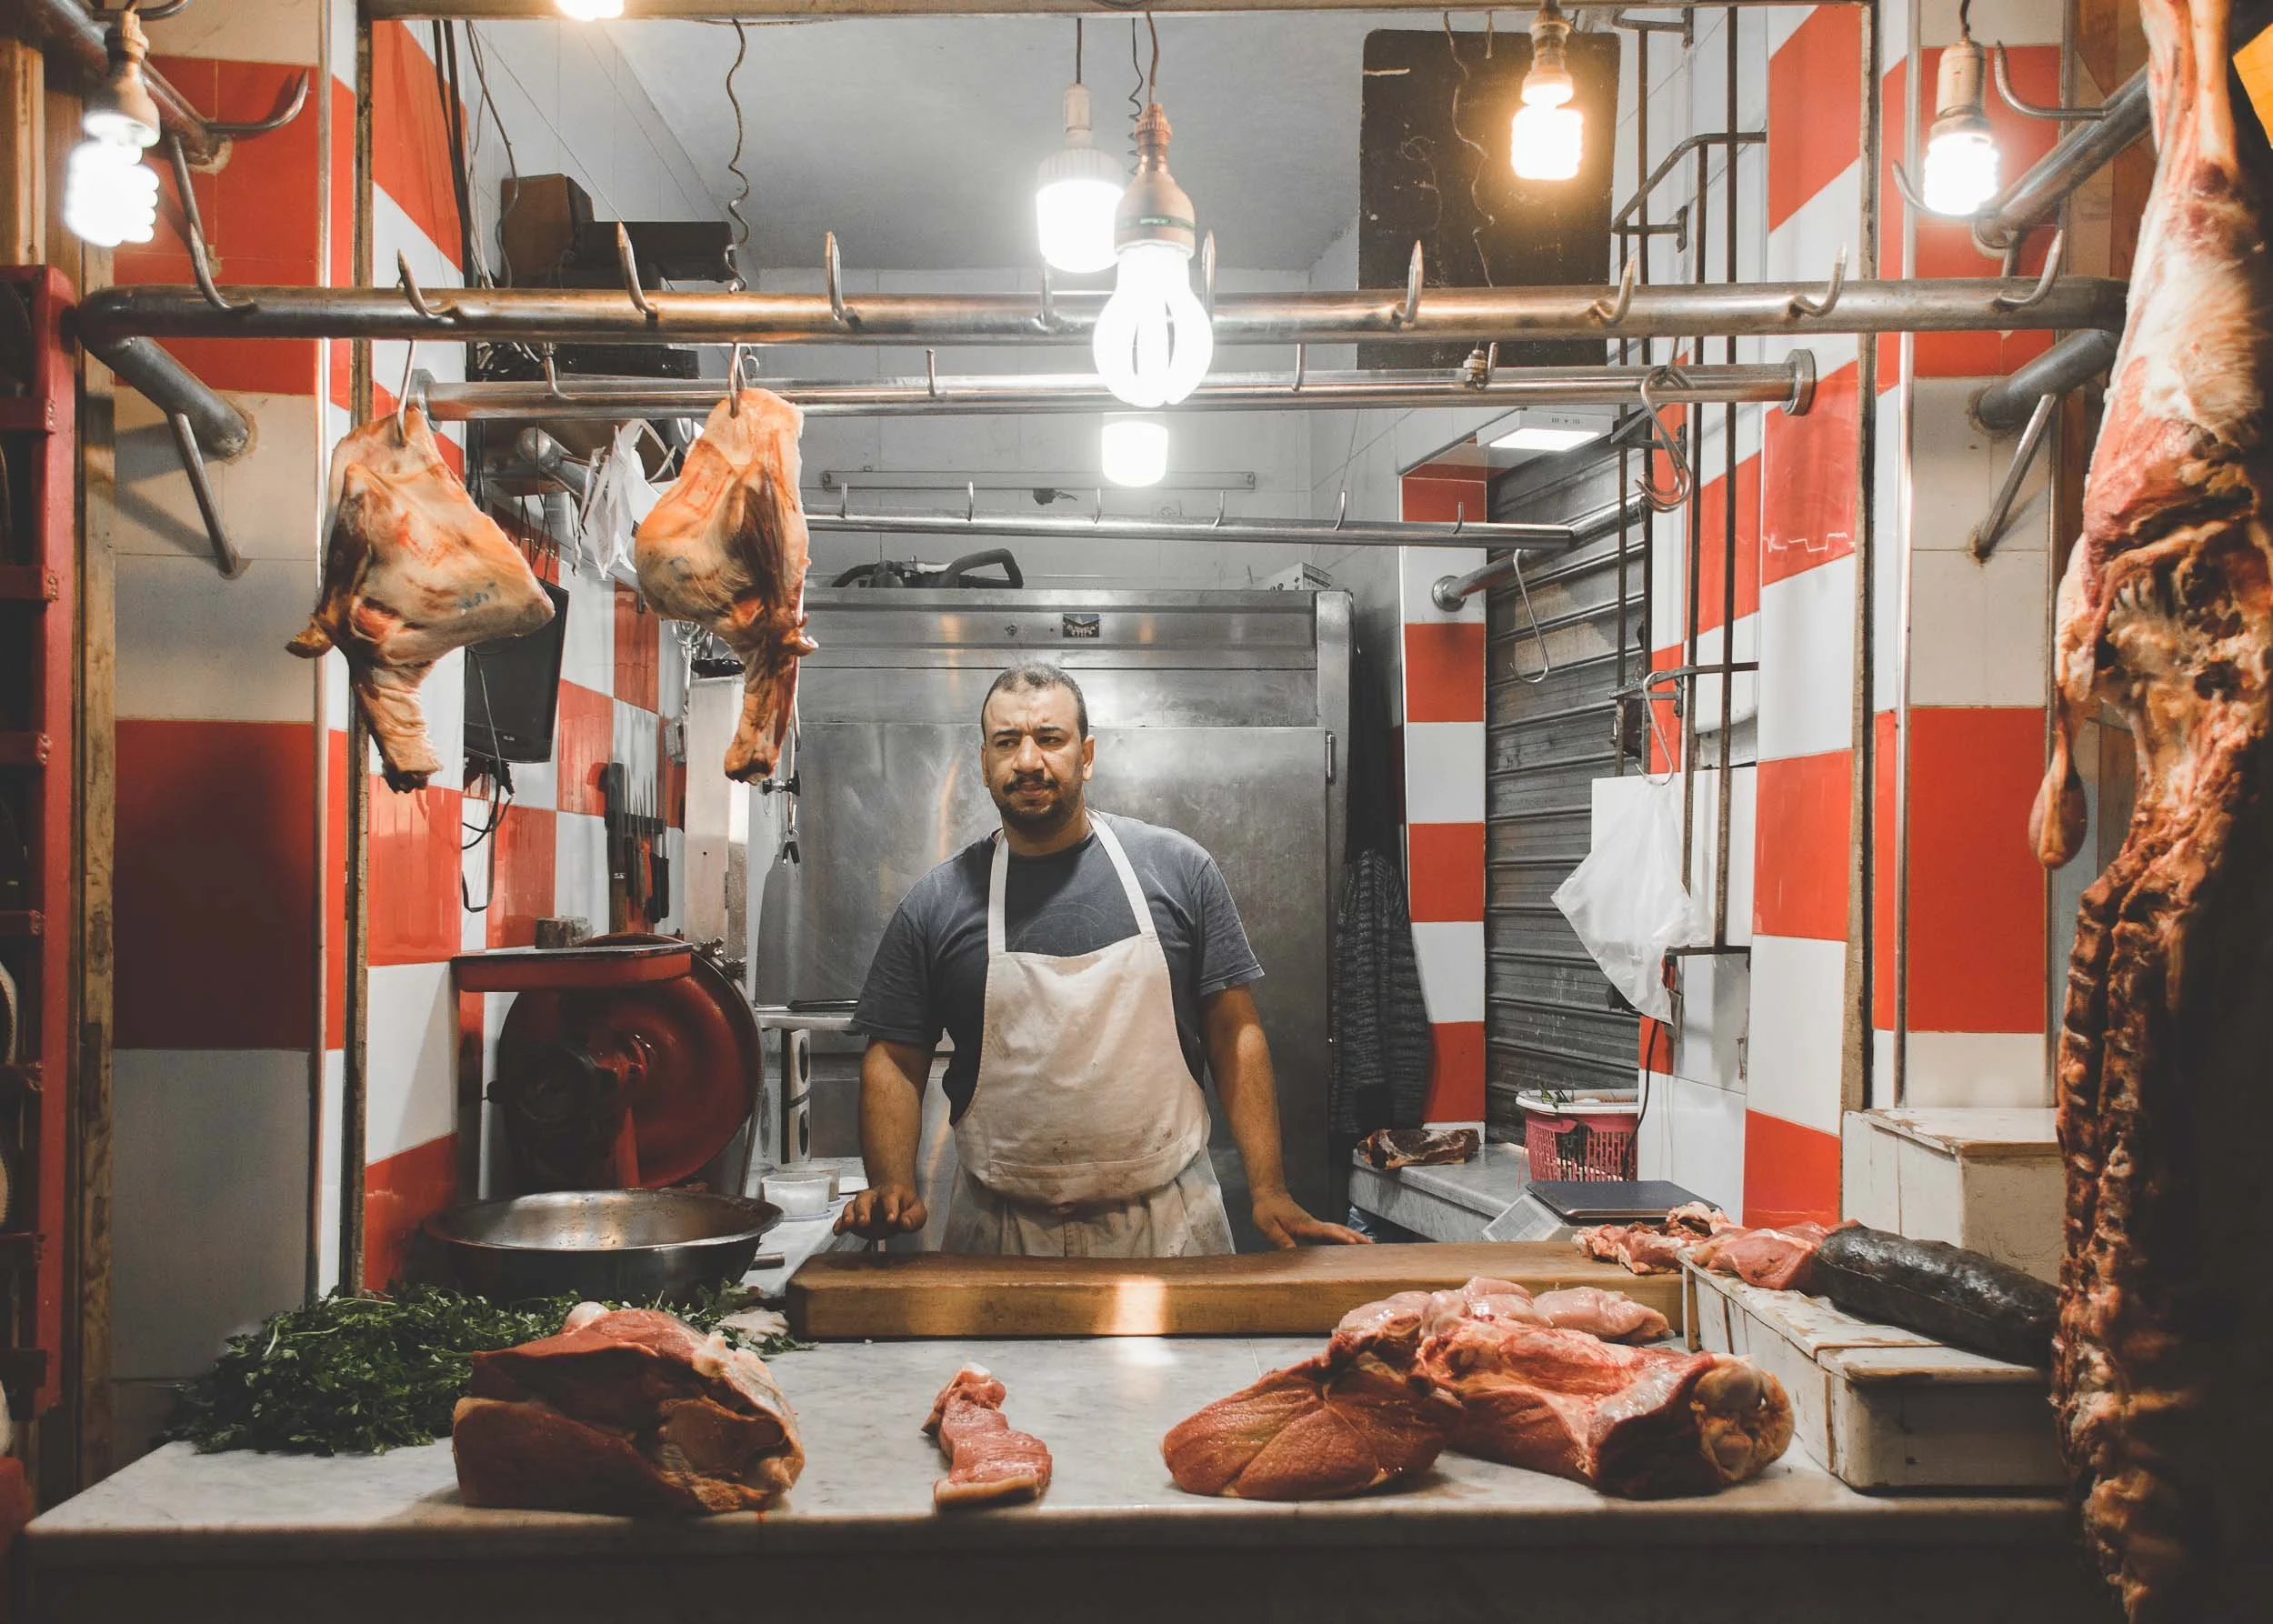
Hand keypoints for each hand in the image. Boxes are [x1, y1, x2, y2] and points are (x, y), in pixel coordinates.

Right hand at [834, 1183, 927, 1239]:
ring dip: (849, 1215)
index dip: (891, 1208)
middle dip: (863, 1210)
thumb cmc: (905, 1206)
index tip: (892, 1219)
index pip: (890, 1198)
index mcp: (892, 1193)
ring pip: (853, 1205)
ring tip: (848, 1224)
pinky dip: (840, 1223)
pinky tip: (838, 1230)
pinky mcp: (854, 1215)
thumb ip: (915, 1217)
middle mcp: (874, 1197)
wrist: (893, 1197)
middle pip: (865, 1199)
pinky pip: (844, 1217)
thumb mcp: (917, 1211)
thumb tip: (905, 1223)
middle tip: (864, 1221)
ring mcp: (862, 1205)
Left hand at [1252, 1189, 1370, 1247]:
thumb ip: (1280, 1239)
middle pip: (1339, 1230)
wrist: (1269, 1194)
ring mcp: (1315, 1225)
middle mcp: (1313, 1224)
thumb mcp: (1267, 1225)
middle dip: (1355, 1236)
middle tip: (1371, 1244)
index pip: (1325, 1232)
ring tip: (1369, 1244)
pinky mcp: (1313, 1227)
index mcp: (1304, 1224)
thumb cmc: (1267, 1209)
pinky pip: (1332, 1232)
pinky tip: (1350, 1243)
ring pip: (1338, 1230)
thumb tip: (1292, 1253)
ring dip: (1354, 1236)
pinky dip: (1344, 1236)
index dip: (1339, 1237)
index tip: (1352, 1242)